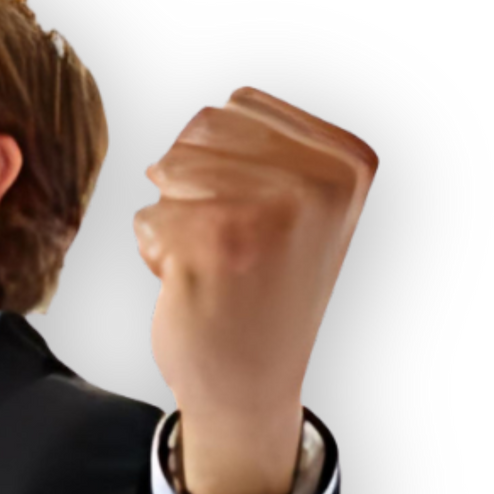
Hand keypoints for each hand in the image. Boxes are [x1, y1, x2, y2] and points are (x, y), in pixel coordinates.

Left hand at [133, 85, 378, 427]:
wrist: (251, 388)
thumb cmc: (262, 293)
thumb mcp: (303, 209)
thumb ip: (273, 148)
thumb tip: (214, 111)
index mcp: (348, 162)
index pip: (238, 105)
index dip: (223, 163)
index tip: (257, 222)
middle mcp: (316, 182)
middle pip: (198, 132)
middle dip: (192, 189)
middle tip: (231, 249)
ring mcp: (266, 212)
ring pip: (168, 170)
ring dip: (172, 219)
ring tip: (214, 265)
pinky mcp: (212, 245)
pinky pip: (146, 218)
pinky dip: (153, 254)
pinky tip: (194, 287)